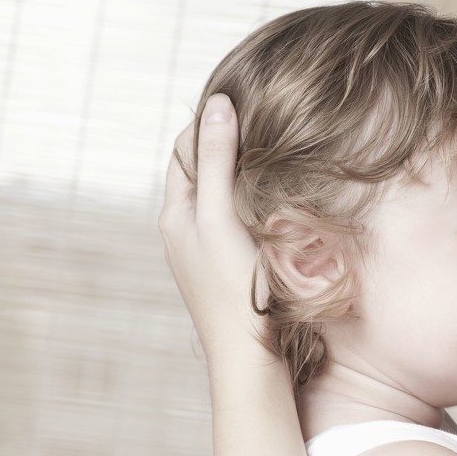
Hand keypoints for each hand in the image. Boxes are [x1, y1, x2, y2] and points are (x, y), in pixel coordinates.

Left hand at [160, 94, 266, 364]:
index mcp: (176, 214)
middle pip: (203, 171)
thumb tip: (218, 105)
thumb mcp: (222, 216)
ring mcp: (208, 251)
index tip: (243, 97)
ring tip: (275, 149)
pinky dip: (254, 200)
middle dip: (227, 144)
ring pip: (223, 197)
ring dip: (243, 172)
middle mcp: (186, 231)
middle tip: (264, 116)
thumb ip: (219, 162)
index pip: (186, 149)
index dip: (210, 122)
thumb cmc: (232, 288)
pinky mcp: (231, 267)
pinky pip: (239, 219)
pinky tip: (280, 198)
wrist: (249, 358)